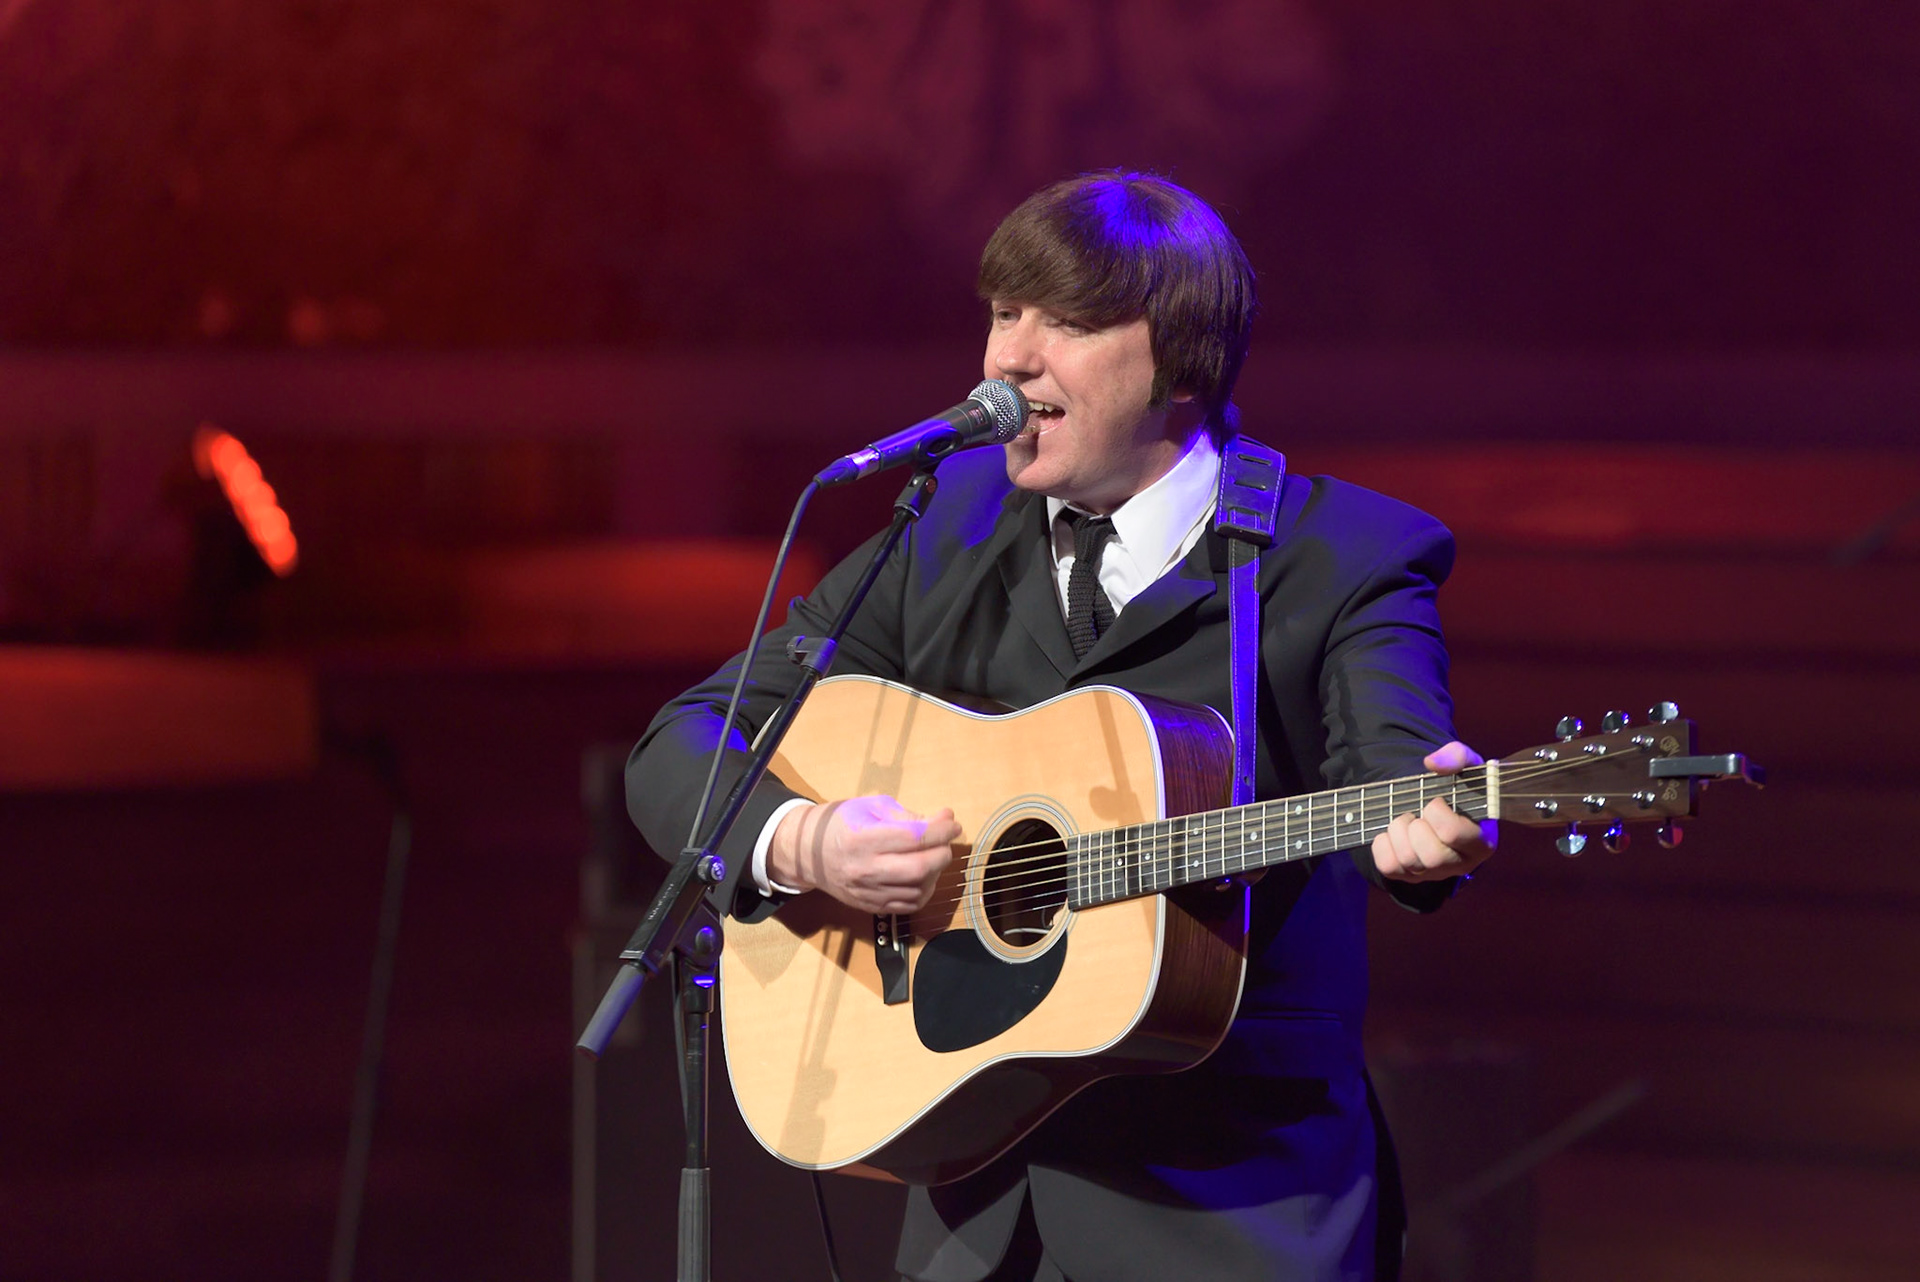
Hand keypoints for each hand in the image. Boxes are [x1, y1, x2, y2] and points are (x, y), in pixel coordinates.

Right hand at [768, 795, 960, 913]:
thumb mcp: (868, 807)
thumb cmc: (839, 823)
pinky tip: (924, 877)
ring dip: (935, 873)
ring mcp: (867, 892)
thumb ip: (905, 815)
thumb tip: (941, 820)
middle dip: (942, 853)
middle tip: (946, 842)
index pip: (913, 837)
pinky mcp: (870, 907)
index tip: (953, 823)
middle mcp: (865, 869)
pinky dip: (924, 891)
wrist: (807, 854)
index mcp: (862, 839)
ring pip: (917, 889)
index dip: (940, 830)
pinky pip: (908, 906)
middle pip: (919, 868)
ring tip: (933, 856)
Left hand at [1371, 742, 1497, 882]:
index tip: (1436, 801)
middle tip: (1417, 812)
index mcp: (1481, 842)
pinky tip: (1392, 832)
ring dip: (1398, 832)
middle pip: (1432, 856)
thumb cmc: (1459, 789)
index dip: (1437, 813)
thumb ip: (1457, 756)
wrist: (1441, 805)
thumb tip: (1433, 764)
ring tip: (1406, 819)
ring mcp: (1434, 873)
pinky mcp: (1411, 876)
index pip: (1454, 835)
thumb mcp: (1466, 766)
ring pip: (1408, 862)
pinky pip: (1388, 867)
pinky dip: (1382, 845)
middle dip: (1415, 826)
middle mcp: (1461, 864)